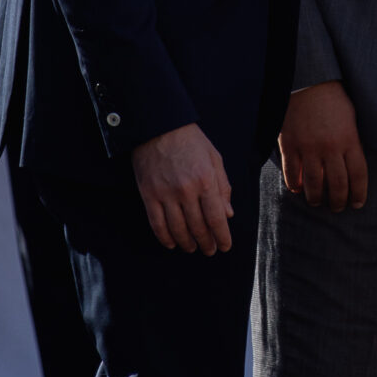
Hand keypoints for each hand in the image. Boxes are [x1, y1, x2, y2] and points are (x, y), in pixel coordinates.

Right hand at [131, 123, 234, 254]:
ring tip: (193, 248)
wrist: (158, 126)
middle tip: (209, 250)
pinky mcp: (149, 195)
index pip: (217, 218)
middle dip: (206, 243)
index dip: (222, 237)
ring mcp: (166, 194)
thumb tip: (228, 214)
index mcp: (206, 180)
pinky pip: (157, 224)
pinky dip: (165, 238)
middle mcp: (186, 190)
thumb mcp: (214, 158)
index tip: (225, 246)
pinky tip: (172, 243)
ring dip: (187, 243)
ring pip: (178, 230)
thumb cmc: (190, 141)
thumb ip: (223, 187)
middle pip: (198, 227)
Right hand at [278, 80, 368, 209]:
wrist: (308, 82)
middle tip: (337, 207)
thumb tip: (353, 169)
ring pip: (314, 184)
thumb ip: (352, 144)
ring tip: (317, 202)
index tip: (357, 204)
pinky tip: (298, 189)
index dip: (358, 194)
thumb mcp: (351, 120)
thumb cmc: (333, 100)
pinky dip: (295, 185)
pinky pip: (291, 174)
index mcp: (350, 140)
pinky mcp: (290, 145)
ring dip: (316, 198)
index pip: (358, 176)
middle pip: (338, 185)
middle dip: (338, 202)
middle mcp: (330, 147)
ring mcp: (309, 147)